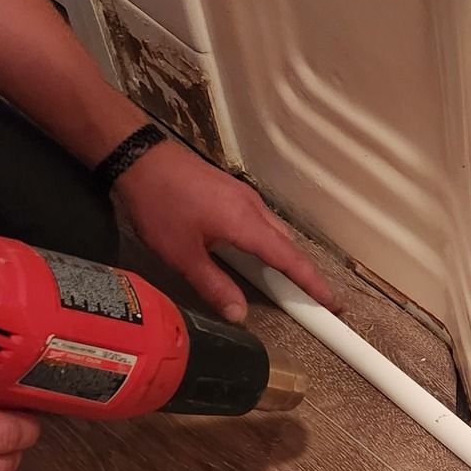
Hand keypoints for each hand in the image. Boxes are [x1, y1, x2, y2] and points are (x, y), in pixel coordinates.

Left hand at [112, 134, 335, 322]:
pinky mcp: (230, 191)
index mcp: (246, 223)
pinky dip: (268, 241)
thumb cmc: (159, 205)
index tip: (332, 303)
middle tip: (313, 299)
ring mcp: (242, 195)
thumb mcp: (182, 255)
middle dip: (303, 272)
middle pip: (287, 244)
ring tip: (287, 281)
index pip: (290, 259)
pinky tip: (255, 252)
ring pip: (274, 230)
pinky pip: (260, 220)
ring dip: (284, 255)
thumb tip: (238, 314)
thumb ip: (213, 285)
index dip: (313, 284)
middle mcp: (252, 207)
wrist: (138, 157)